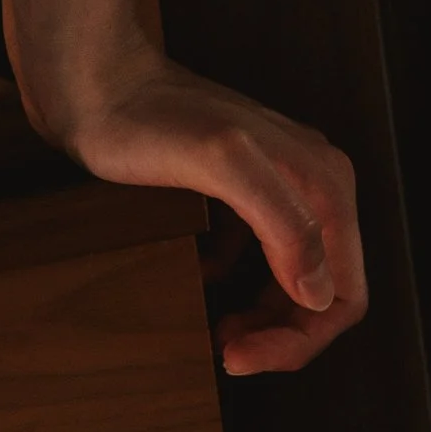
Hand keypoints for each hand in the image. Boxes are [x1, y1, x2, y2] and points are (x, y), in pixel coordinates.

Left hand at [31, 47, 366, 375]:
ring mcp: (273, 181)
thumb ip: (280, 220)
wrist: (89, 75)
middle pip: (322, 289)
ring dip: (265, 316)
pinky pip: (258, 251)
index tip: (238, 356)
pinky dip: (237, 282)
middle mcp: (309, 180)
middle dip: (282, 334)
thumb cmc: (141, 118)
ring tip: (220, 336)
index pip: (342, 294)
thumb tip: (319, 293)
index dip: (298, 340)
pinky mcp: (235, 183)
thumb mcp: (216, 163)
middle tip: (226, 354)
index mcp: (321, 181)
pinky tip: (201, 282)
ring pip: (293, 275)